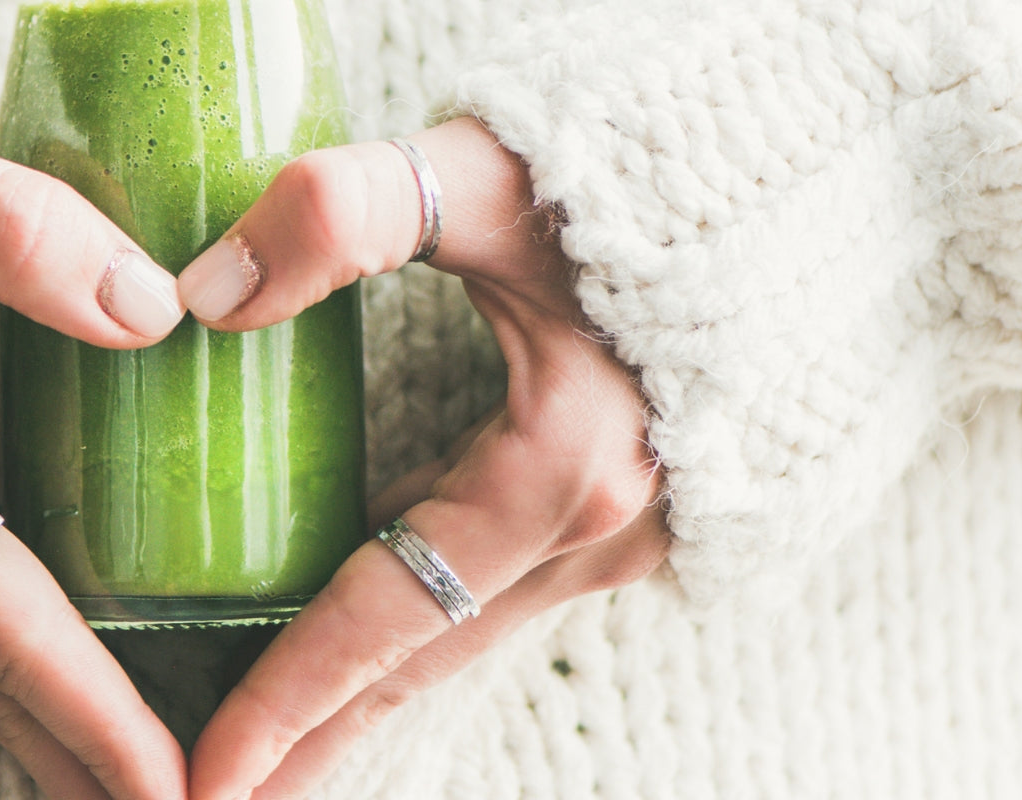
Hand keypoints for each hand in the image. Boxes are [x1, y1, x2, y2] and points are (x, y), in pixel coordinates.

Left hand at [178, 118, 670, 797]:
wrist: (820, 171)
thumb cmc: (653, 165)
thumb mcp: (488, 173)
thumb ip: (342, 212)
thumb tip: (208, 294)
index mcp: (561, 466)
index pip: (384, 614)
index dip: (286, 698)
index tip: (201, 776)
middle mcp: (600, 525)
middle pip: (419, 659)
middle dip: (317, 739)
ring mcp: (626, 526)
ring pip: (462, 637)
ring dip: (367, 701)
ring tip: (281, 760)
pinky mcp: (631, 506)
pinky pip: (499, 598)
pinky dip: (421, 639)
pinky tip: (369, 650)